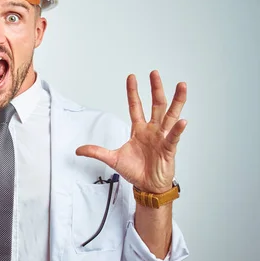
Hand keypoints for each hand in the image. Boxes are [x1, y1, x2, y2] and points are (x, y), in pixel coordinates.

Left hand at [76, 70, 187, 193]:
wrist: (147, 186)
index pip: (136, 106)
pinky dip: (178, 129)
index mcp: (139, 129)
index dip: (133, 92)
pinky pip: (174, 137)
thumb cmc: (135, 171)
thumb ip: (96, 152)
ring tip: (181, 86)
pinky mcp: (169, 149)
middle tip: (154, 73)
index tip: (132, 77)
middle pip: (156, 105)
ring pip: (170, 115)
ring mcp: (162, 138)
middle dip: (155, 88)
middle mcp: (152, 130)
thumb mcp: (112, 159)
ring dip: (177, 101)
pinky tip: (182, 120)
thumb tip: (79, 150)